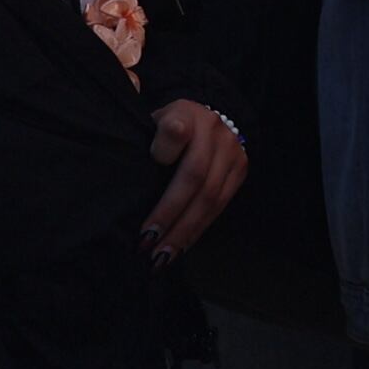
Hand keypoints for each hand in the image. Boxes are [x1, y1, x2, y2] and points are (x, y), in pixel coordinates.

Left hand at [141, 99, 246, 263]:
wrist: (207, 119)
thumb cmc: (165, 129)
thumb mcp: (149, 123)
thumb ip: (140, 141)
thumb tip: (127, 173)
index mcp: (185, 112)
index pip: (176, 129)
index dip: (165, 148)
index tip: (153, 164)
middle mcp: (214, 128)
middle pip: (193, 175)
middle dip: (168, 212)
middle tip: (145, 241)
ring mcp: (232, 149)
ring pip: (209, 196)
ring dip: (183, 231)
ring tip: (160, 256)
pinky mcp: (241, 169)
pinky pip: (220, 206)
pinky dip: (197, 230)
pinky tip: (179, 249)